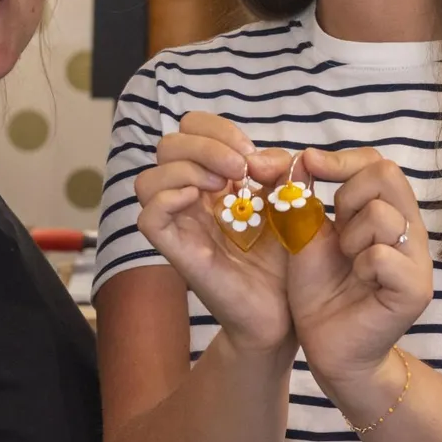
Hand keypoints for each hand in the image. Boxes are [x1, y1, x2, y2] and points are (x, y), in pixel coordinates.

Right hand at [134, 112, 294, 354]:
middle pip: (168, 146)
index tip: (250, 155)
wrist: (285, 311)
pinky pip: (149, 218)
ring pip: (148, 179)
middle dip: (204, 145)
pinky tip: (199, 200)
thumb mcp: (293, 202)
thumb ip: (285, 172)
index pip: (192, 130)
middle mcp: (193, 198)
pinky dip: (167, 199)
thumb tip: (260, 158)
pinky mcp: (178, 252)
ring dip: (186, 169)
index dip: (216, 129)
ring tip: (221, 186)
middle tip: (239, 170)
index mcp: (216, 180)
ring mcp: (182, 225)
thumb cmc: (286, 258)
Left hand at [284, 148, 432, 391]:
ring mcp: (419, 260)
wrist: (327, 347)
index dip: (341, 160)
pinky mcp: (416, 289)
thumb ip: (305, 195)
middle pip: (387, 175)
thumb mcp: (306, 233)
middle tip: (336, 231)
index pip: (378, 163)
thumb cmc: (320, 291)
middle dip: (347, 196)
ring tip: (348, 263)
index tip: (309, 166)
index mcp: (389, 212)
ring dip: (350, 238)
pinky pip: (382, 255)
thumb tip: (302, 156)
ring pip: (382, 215)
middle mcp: (412, 230)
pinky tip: (359, 283)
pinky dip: (360, 266)